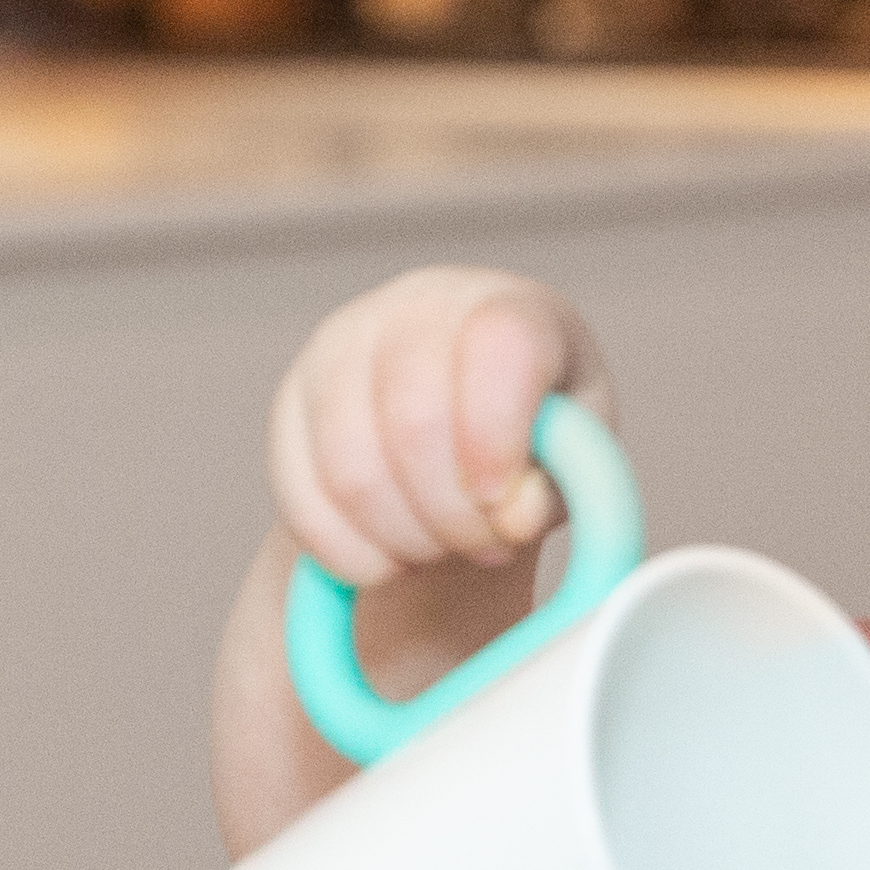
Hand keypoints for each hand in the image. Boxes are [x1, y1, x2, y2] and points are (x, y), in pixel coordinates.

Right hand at [267, 265, 600, 588]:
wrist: (462, 424)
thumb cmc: (534, 437)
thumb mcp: (578, 459)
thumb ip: (567, 486)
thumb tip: (514, 514)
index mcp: (508, 308)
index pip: (496, 345)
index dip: (497, 438)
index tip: (503, 506)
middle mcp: (418, 308)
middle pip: (415, 420)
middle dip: (454, 514)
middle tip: (483, 546)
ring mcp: (342, 348)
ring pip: (353, 469)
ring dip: (404, 539)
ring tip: (440, 549)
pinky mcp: (290, 401)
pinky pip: (302, 496)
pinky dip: (349, 552)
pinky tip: (387, 561)